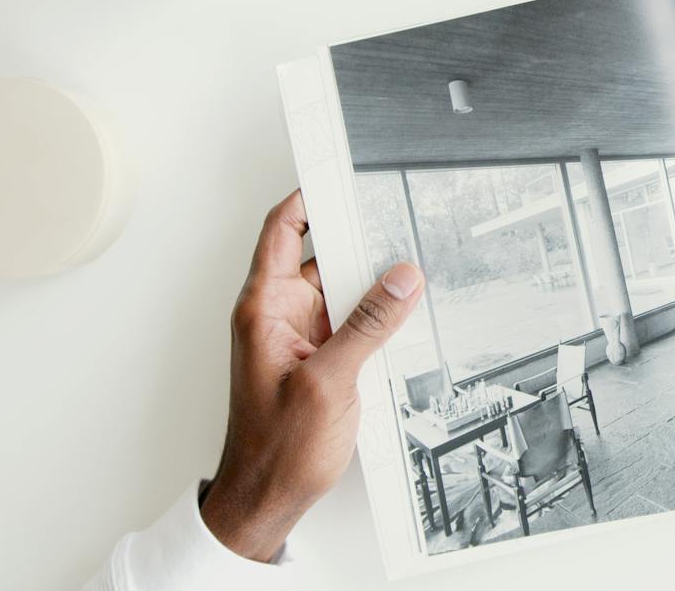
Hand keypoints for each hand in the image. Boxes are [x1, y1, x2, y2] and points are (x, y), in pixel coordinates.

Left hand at [199, 191, 425, 561]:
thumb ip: (368, 325)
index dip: (310, 197)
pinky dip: (378, 318)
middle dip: (360, 242)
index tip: (342, 173)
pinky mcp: (321, 359)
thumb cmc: (274, 451)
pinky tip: (404, 320)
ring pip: (343, 290)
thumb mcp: (329, 382)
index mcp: (263, 308)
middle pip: (321, 255)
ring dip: (374, 286)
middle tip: (400, 225)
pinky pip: (353, 322)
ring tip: (411, 278)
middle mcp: (278, 315)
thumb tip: (401, 278)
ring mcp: (300, 337)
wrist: (266, 501)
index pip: (282, 230)